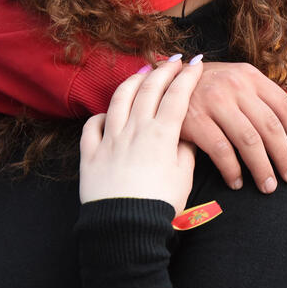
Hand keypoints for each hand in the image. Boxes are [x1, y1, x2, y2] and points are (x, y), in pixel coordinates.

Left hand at [80, 55, 199, 211]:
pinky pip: (92, 126)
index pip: (177, 96)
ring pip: (119, 100)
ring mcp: (109, 140)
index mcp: (161, 134)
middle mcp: (134, 130)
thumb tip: (186, 136)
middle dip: (164, 70)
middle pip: (149, 90)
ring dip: (133, 82)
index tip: (196, 64)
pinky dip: (101, 115)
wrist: (124, 227)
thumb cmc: (159, 205)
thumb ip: (185, 151)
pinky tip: (108, 113)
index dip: (188, 77)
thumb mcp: (183, 177)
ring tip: (143, 73)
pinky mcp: (90, 154)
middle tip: (174, 60)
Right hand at [181, 62, 286, 193]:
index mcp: (250, 75)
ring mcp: (214, 101)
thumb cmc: (206, 88)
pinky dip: (232, 170)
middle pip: (270, 127)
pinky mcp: (194, 119)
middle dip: (284, 156)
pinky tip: (237, 182)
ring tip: (268, 186)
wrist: (164, 83)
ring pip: (249, 141)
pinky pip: (221, 151)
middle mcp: (235, 85)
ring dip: (262, 168)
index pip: (283, 105)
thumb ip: (258, 98)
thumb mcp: (234, 80)